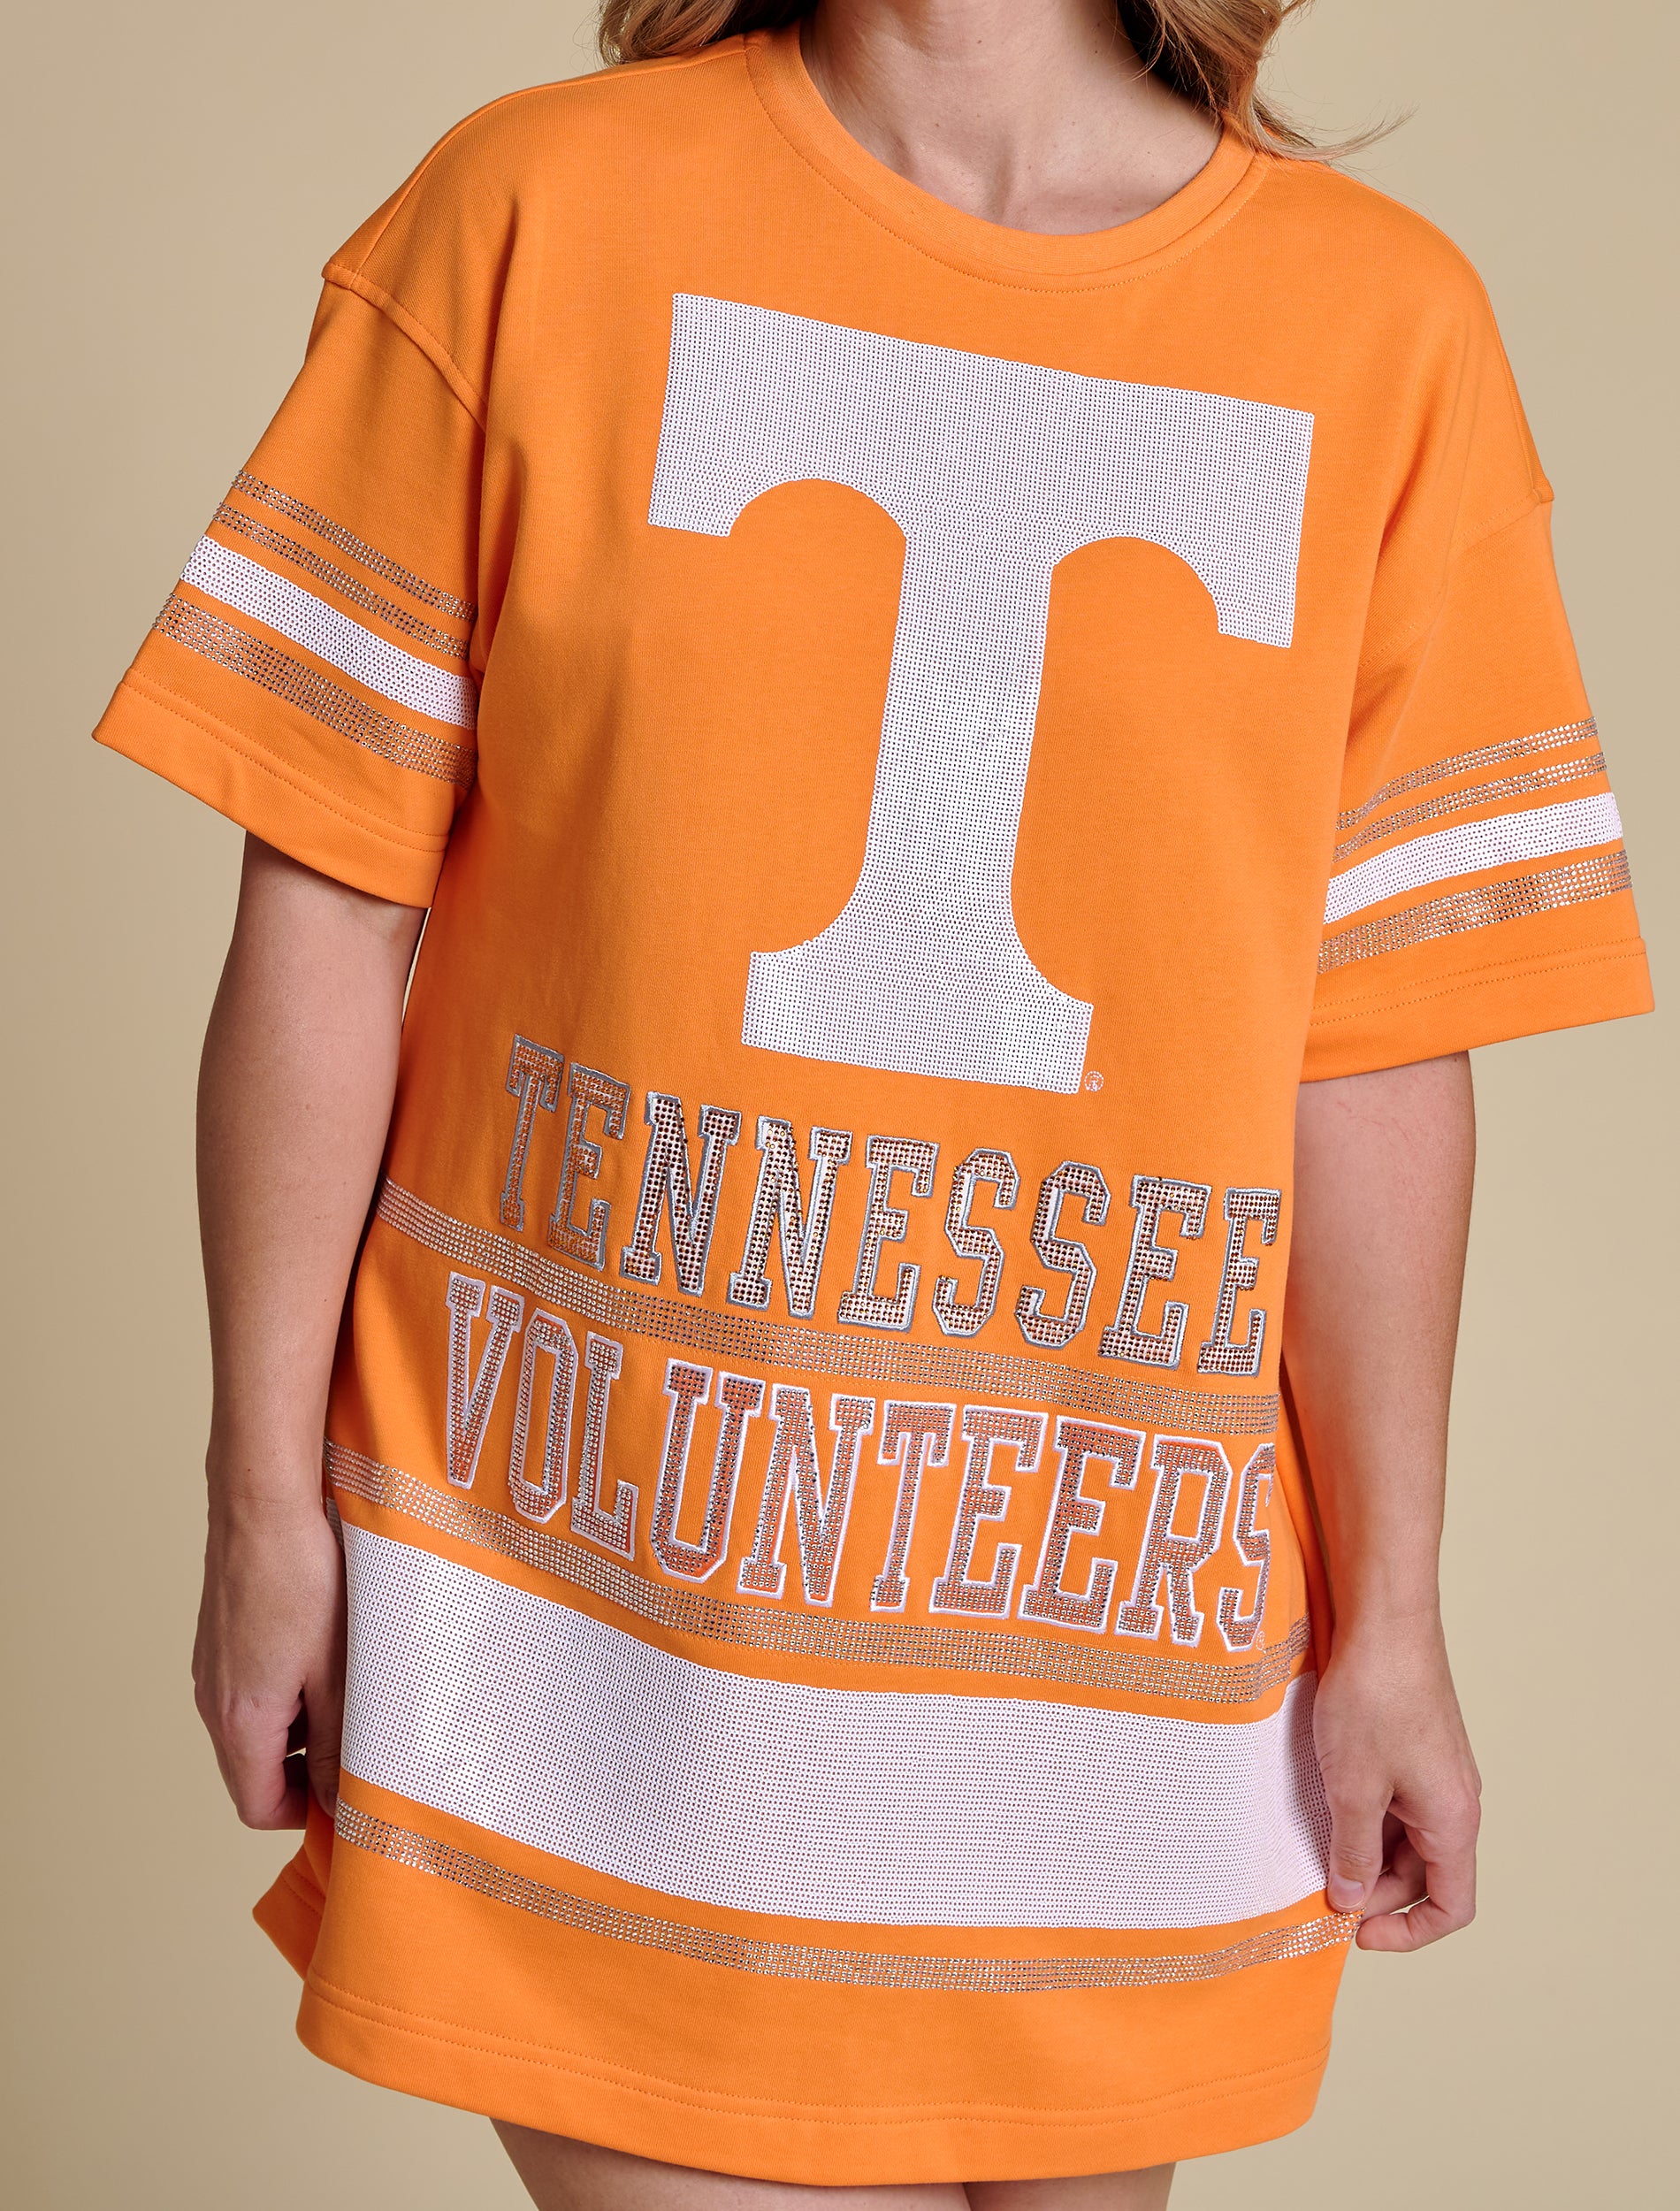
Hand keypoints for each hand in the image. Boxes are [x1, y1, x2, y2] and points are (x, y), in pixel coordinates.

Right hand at [192, 1486, 346, 1828]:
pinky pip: (252, 1688)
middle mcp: (213, 1701)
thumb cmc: (304, 1581)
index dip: (307, 1814)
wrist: (263, 1504)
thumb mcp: (337, 1673)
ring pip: (257, 1727)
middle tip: (365, 1743)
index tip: (353, 1796)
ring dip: (303, 1727)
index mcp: (239, 1722)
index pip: (259, 1806)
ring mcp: (212, 1667)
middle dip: (310, 1770)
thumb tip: (341, 1801)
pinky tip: (330, 1653)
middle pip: (255, 1770)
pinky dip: (290, 1690)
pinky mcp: (221, 1638)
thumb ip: (340, 1745)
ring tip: (355, 1690)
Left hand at [1312, 1618, 1480, 1950]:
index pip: (1452, 1906)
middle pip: (1424, 1874)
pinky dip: (1364, 1814)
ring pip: (1406, 1837)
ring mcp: (1436, 1771)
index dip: (1409, 1933)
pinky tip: (1322, 1803)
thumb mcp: (1353, 1787)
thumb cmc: (1375, 1698)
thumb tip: (1352, 1900)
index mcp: (1454, 1821)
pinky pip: (1395, 1800)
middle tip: (1319, 1890)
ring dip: (1365, 1850)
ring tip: (1314, 1848)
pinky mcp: (1415, 1745)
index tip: (1357, 1933)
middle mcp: (1455, 1800)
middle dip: (1375, 1891)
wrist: (1385, 1619)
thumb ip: (1353, 1851)